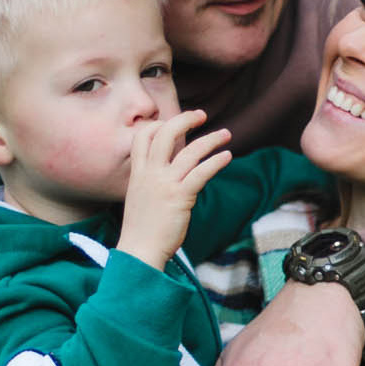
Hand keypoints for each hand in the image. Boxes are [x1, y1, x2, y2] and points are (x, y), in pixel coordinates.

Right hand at [117, 109, 231, 267]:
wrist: (139, 251)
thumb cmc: (143, 229)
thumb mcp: (140, 198)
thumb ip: (151, 181)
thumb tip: (171, 173)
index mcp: (137, 173)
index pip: (143, 137)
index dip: (158, 124)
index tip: (173, 122)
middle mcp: (149, 174)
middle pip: (165, 134)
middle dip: (185, 120)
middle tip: (201, 115)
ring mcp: (164, 184)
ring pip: (189, 151)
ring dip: (211, 139)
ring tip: (226, 134)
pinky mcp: (180, 197)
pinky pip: (201, 173)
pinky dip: (216, 162)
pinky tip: (227, 156)